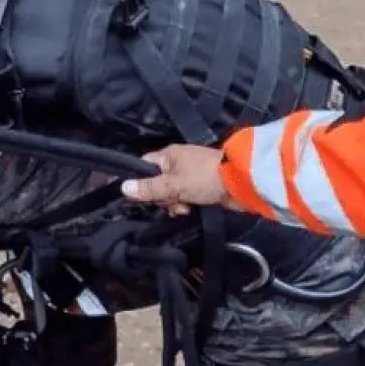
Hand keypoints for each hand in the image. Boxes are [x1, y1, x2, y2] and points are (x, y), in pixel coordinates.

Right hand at [119, 145, 241, 214]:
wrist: (242, 182)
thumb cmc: (204, 178)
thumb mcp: (173, 185)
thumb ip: (148, 188)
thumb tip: (122, 187)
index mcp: (168, 155)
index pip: (144, 166)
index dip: (140, 181)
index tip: (141, 197)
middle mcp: (178, 162)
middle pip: (157, 182)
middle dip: (161, 197)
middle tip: (170, 203)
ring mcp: (191, 174)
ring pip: (172, 192)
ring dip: (175, 203)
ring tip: (184, 208)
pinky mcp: (203, 186)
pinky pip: (186, 196)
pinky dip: (187, 204)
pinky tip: (191, 209)